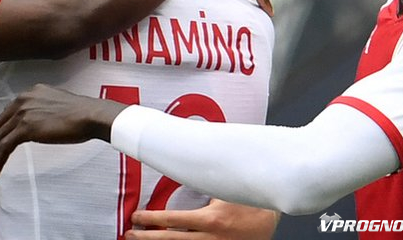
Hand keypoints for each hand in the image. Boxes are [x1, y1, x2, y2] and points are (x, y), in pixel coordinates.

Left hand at [0, 84, 125, 178]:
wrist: (90, 116)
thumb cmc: (81, 113)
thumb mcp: (55, 104)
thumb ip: (42, 110)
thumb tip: (37, 122)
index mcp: (29, 94)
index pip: (7, 114)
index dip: (0, 131)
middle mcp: (22, 100)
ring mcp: (23, 113)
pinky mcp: (26, 128)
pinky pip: (5, 146)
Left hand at [126, 199, 278, 239]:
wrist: (272, 218)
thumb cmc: (248, 200)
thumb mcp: (223, 189)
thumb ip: (201, 186)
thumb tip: (180, 169)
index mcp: (211, 219)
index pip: (171, 220)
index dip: (150, 219)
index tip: (135, 218)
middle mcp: (212, 237)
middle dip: (147, 238)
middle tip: (130, 234)